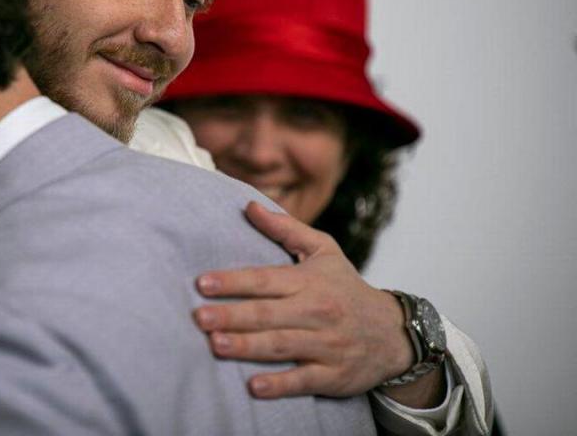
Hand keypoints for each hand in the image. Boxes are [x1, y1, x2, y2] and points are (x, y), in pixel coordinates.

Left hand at [193, 202, 423, 399]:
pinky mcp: (333, 375)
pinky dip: (280, 384)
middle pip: (268, 313)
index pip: (265, 280)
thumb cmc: (347, 287)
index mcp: (308, 281)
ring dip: (247, 347)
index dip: (233, 281)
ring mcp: (326, 345)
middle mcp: (316, 311)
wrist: (394, 332)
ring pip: (282, 345)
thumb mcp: (324, 250)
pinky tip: (254, 387)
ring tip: (216, 345)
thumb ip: (285, 229)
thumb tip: (249, 206)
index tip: (202, 283)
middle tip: (199, 318)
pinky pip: (304, 380)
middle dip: (232, 315)